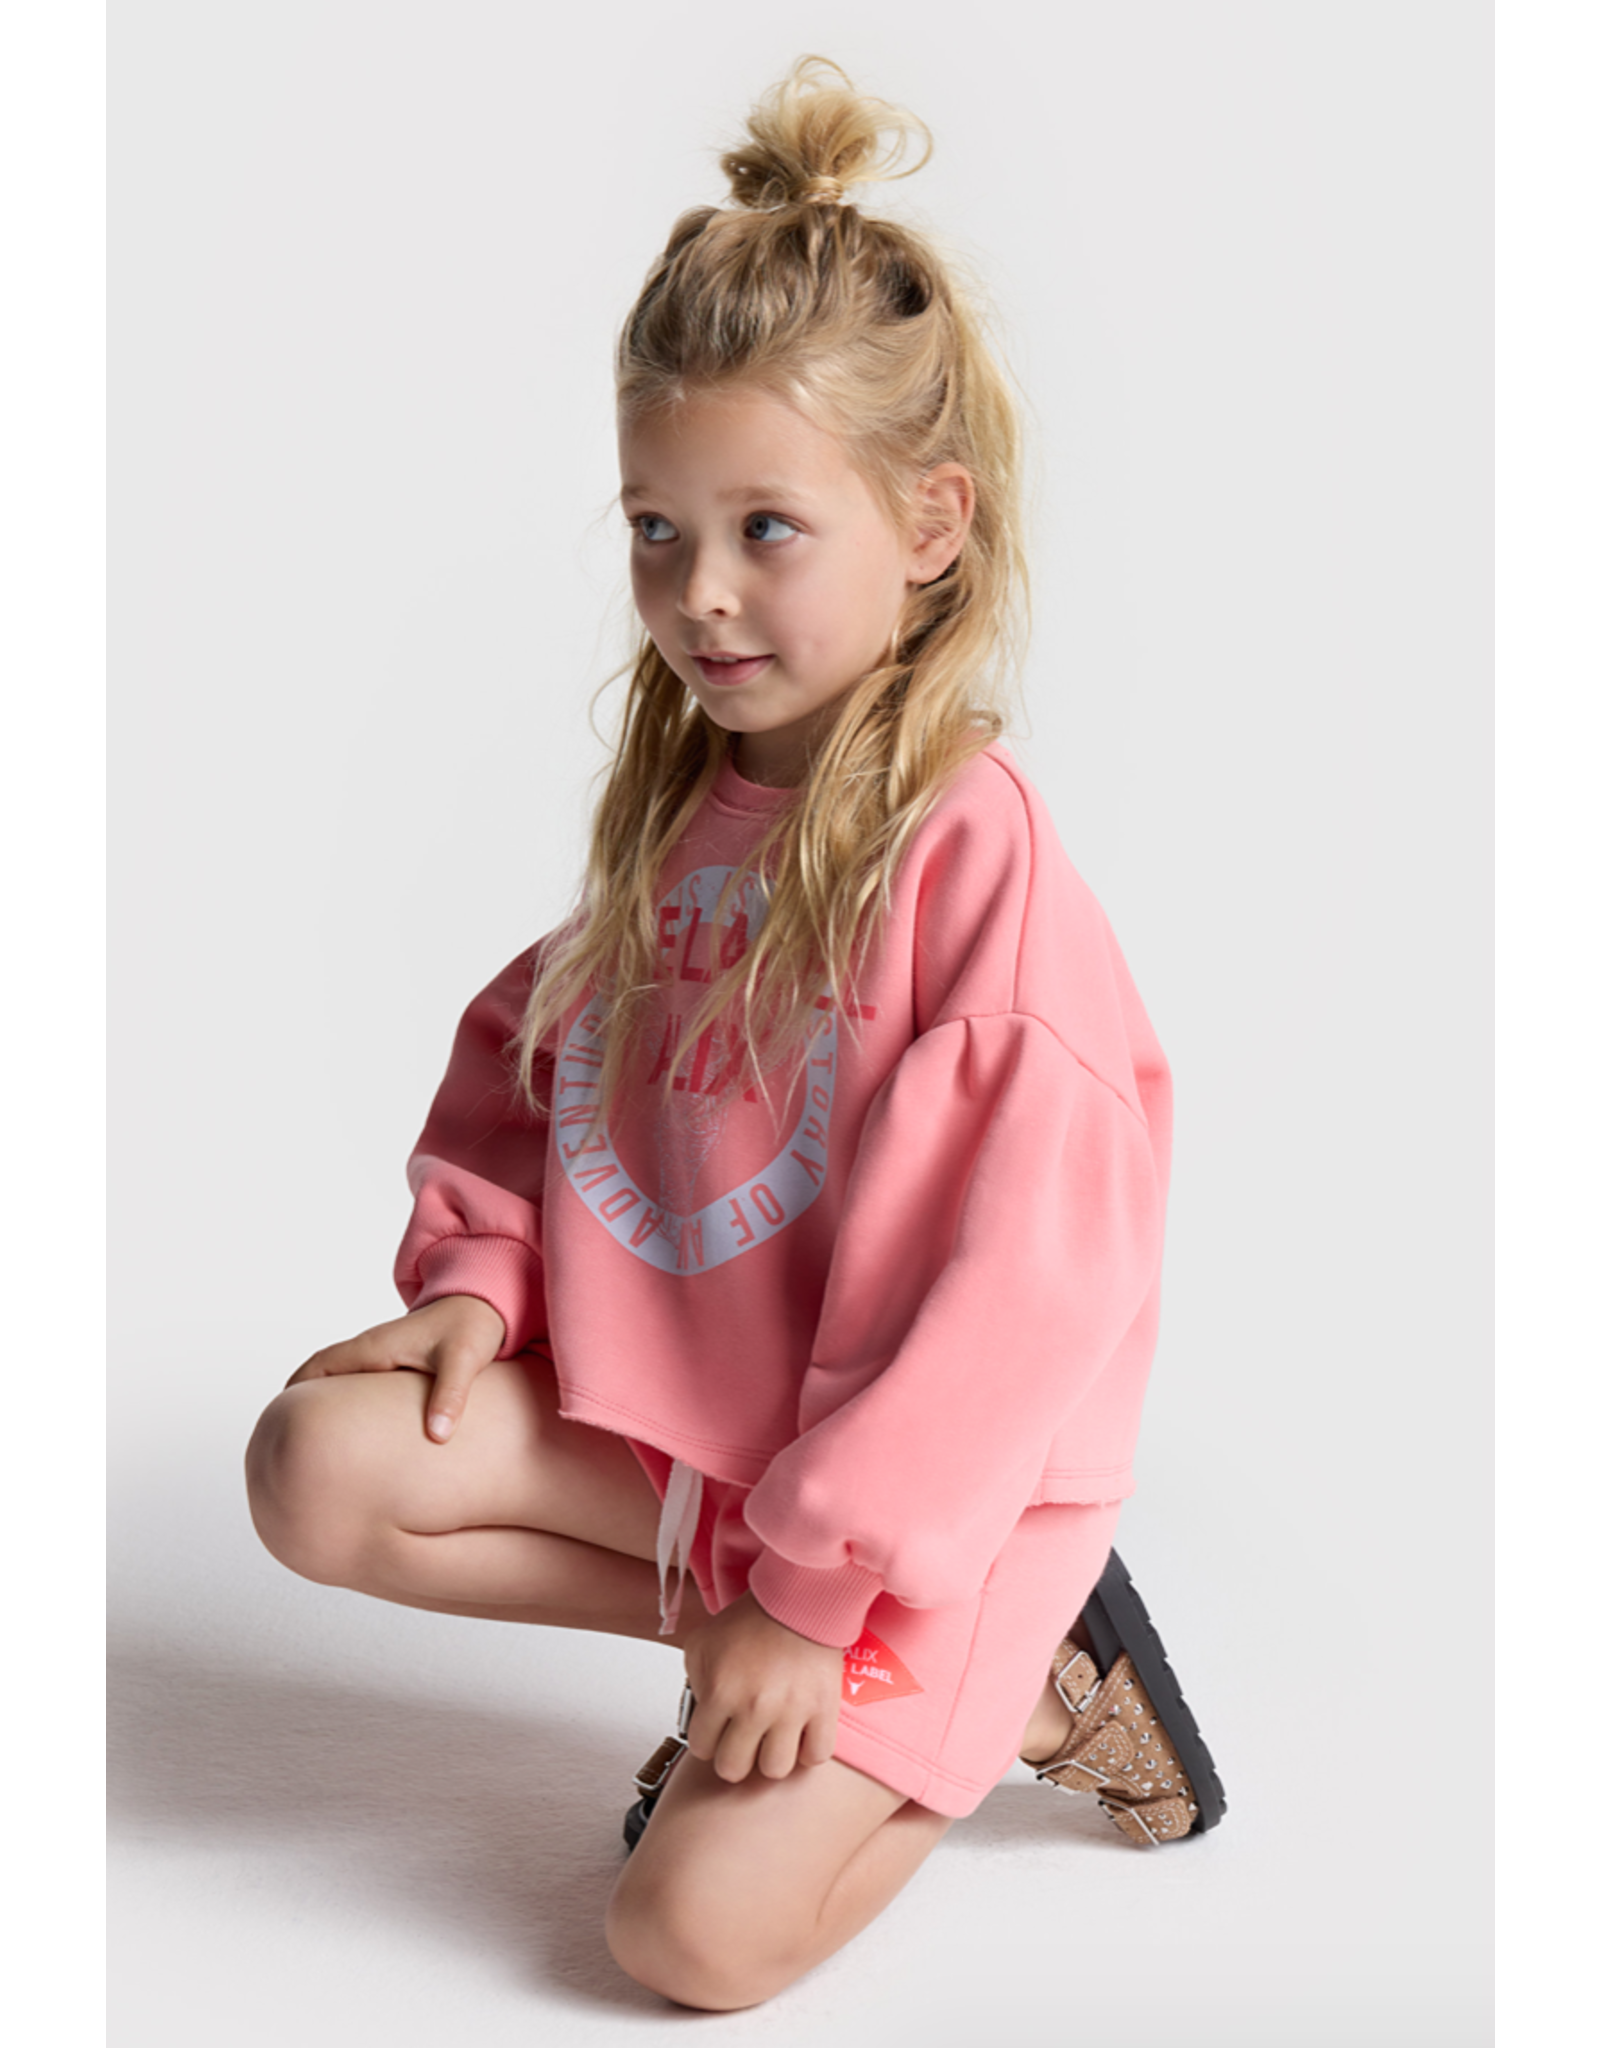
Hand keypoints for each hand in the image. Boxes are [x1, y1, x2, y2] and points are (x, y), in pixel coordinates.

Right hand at [286, 1295, 507, 1443]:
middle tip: (282, 1443)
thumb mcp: (463, 1360)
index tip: (275, 1423)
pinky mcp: (394, 1363)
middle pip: (318, 1375)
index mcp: (374, 1348)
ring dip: (321, 1404)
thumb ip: (450, 1396)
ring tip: (309, 1445)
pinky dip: (345, 1403)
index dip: (293, 1393)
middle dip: (297, 1404)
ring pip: (338, 1380)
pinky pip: (358, 1383)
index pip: (318, 1367)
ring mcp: (381, 1356)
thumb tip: (437, 1436)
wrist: (486, 1303)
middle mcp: (370, 1350)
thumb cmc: (471, 1326)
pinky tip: (351, 1433)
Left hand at [680, 1592, 841, 1782]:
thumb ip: (695, 1683)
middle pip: (734, 1769)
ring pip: (774, 1770)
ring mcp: (792, 1711)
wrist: (798, 1598)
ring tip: (771, 1738)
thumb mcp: (702, 1644)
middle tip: (741, 1740)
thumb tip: (704, 1716)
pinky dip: (807, 1751)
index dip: (707, 1740)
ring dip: (770, 1756)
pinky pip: (816, 1755)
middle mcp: (755, 1707)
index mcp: (721, 1691)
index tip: (716, 1731)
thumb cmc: (752, 1620)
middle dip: (734, 1756)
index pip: (702, 1748)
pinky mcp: (824, 1709)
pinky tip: (799, 1734)